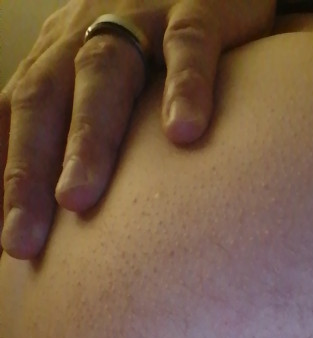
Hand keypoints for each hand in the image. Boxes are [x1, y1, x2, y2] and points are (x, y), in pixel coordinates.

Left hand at [0, 0, 275, 258]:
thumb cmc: (160, 42)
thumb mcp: (110, 78)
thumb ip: (88, 127)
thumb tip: (70, 205)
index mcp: (60, 56)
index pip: (17, 117)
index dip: (4, 178)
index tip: (4, 244)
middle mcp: (87, 35)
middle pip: (45, 102)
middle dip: (28, 175)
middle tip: (22, 242)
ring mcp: (140, 18)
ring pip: (103, 75)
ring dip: (87, 140)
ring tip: (77, 200)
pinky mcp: (199, 9)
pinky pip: (188, 46)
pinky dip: (185, 87)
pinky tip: (183, 134)